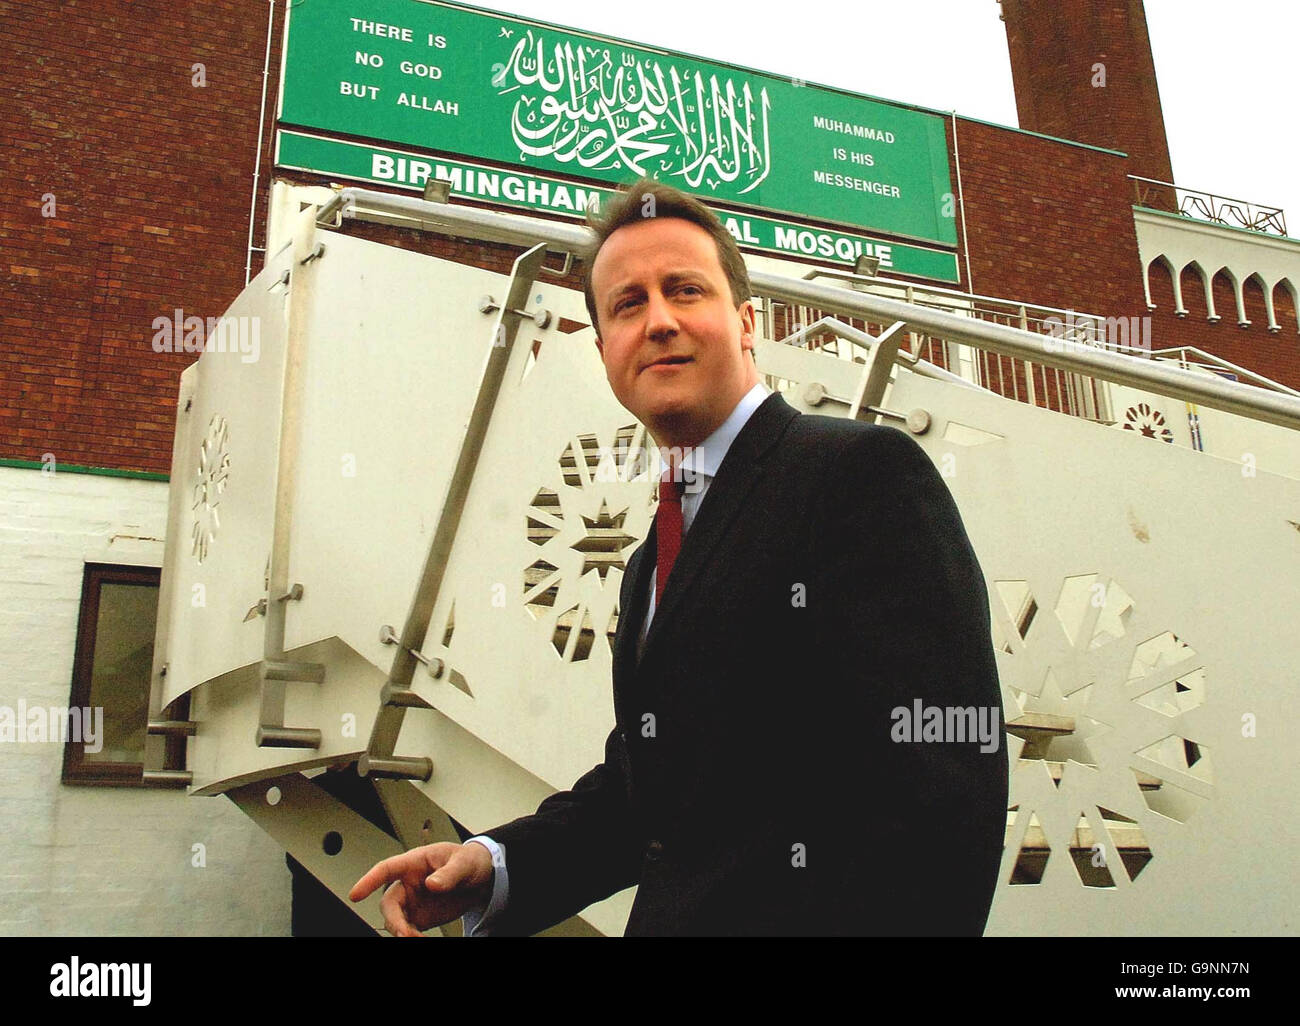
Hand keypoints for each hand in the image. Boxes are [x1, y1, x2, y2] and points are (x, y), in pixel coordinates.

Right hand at [349, 841, 494, 936]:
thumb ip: (449, 873)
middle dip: (393, 919)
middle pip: (388, 902)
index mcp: (415, 862)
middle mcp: (408, 882)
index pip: (386, 869)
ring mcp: (412, 901)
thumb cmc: (469, 862)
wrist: (481, 880)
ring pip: (394, 919)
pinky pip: (407, 930)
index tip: (356, 894)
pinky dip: (411, 938)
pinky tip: (421, 940)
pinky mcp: (419, 917)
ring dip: (402, 931)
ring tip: (418, 939)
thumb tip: (432, 884)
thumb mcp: (464, 863)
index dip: (369, 880)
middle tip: (405, 933)